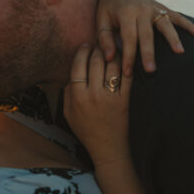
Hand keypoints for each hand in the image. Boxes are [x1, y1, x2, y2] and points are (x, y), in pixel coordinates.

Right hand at [64, 45, 131, 167]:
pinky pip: (126, 77)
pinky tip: (125, 60)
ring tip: (113, 49)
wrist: (108, 149)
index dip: (82, 52)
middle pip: (95, 61)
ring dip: (113, 53)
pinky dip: (127, 65)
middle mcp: (93, 95)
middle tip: (100, 44)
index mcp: (78, 97)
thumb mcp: (68, 115)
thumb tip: (69, 75)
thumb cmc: (87, 132)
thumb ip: (67, 94)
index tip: (85, 46)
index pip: (78, 66)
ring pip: (112, 66)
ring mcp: (110, 97)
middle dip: (98, 48)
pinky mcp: (125, 100)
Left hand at [98, 0, 193, 74]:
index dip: (128, 56)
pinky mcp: (162, 7)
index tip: (128, 73)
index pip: (128, 38)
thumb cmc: (108, 4)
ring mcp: (154, 8)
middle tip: (151, 70)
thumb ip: (104, 39)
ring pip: (165, 24)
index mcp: (125, 13)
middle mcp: (142, 10)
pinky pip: (177, 17)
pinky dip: (189, 25)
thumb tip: (110, 58)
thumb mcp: (101, 19)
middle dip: (149, 52)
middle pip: (147, 34)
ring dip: (173, 38)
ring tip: (180, 52)